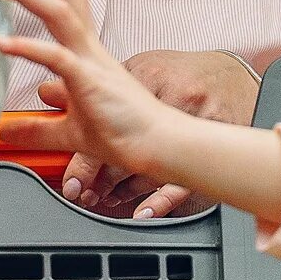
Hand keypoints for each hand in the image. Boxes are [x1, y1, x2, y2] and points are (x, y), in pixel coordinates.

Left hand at [0, 0, 187, 213]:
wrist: (158, 147)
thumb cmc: (124, 132)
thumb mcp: (70, 132)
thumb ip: (37, 128)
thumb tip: (5, 130)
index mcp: (86, 52)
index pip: (64, 2)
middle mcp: (89, 48)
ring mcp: (90, 62)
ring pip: (59, 12)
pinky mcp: (90, 82)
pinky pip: (56, 57)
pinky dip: (26, 47)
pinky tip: (0, 43)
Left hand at [43, 48, 258, 217]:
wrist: (233, 75)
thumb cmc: (183, 73)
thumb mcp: (137, 67)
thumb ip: (92, 80)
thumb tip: (47, 91)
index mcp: (147, 77)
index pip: (103, 118)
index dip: (82, 155)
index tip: (68, 178)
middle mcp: (170, 101)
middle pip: (123, 148)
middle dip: (97, 176)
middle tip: (80, 192)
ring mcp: (193, 126)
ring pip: (148, 168)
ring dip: (122, 190)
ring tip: (103, 199)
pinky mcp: (207, 147)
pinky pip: (184, 181)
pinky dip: (161, 201)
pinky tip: (144, 212)